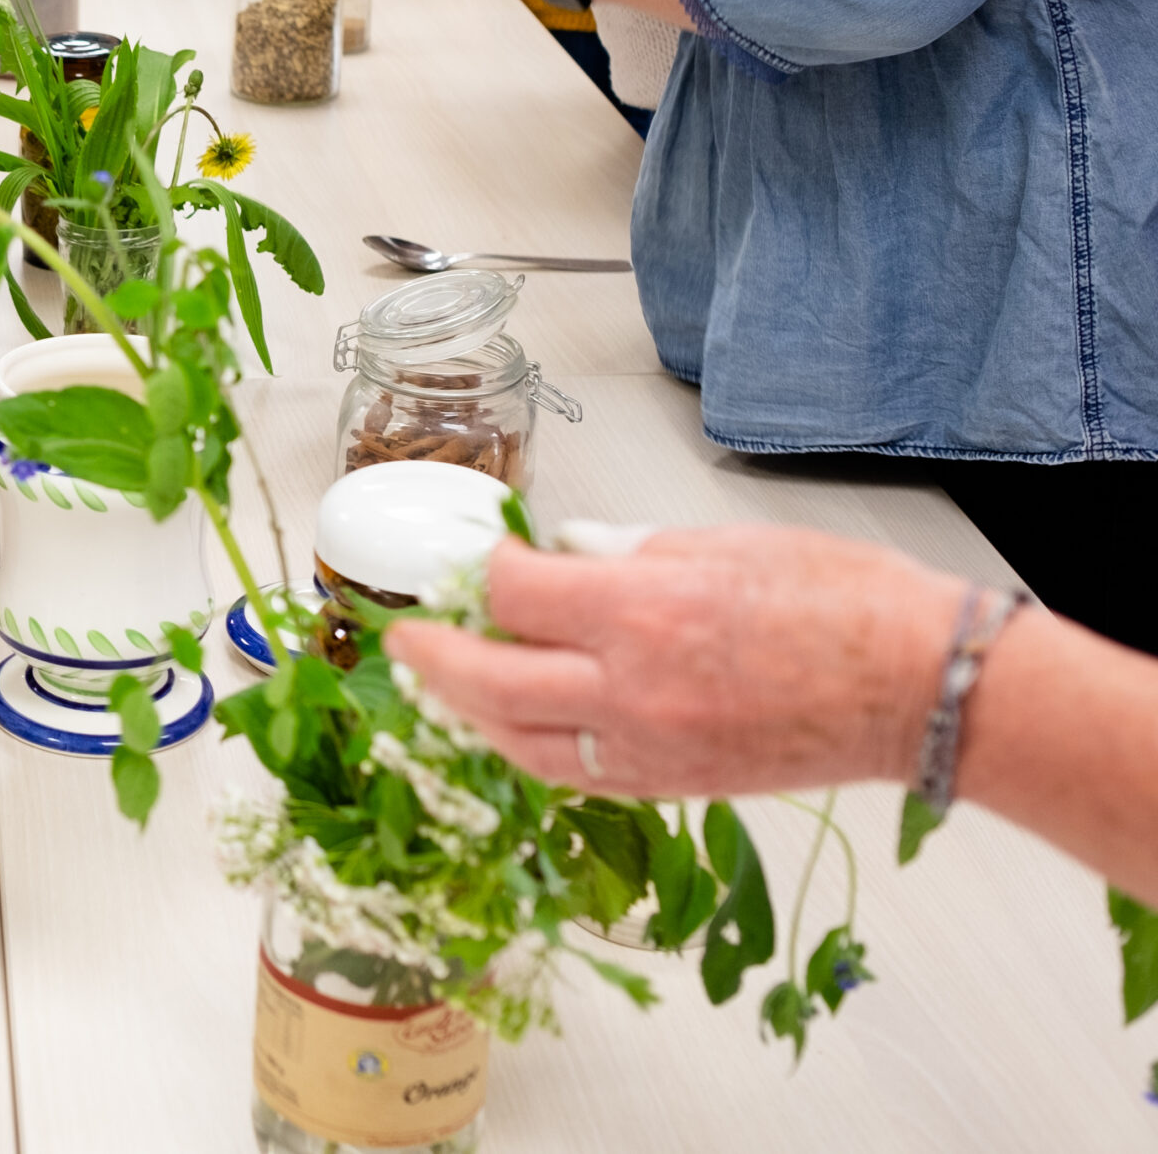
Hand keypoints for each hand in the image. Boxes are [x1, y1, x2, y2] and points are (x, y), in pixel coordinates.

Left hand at [385, 527, 960, 796]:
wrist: (923, 687)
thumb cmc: (844, 603)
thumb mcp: (717, 542)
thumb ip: (623, 553)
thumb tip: (559, 556)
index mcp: (644, 611)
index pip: (513, 593)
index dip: (485, 572)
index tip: (483, 558)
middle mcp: (633, 688)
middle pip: (488, 682)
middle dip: (431, 658)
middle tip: (405, 639)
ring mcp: (649, 748)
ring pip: (517, 743)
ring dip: (467, 713)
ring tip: (443, 685)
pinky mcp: (671, 786)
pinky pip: (570, 774)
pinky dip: (526, 748)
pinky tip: (510, 724)